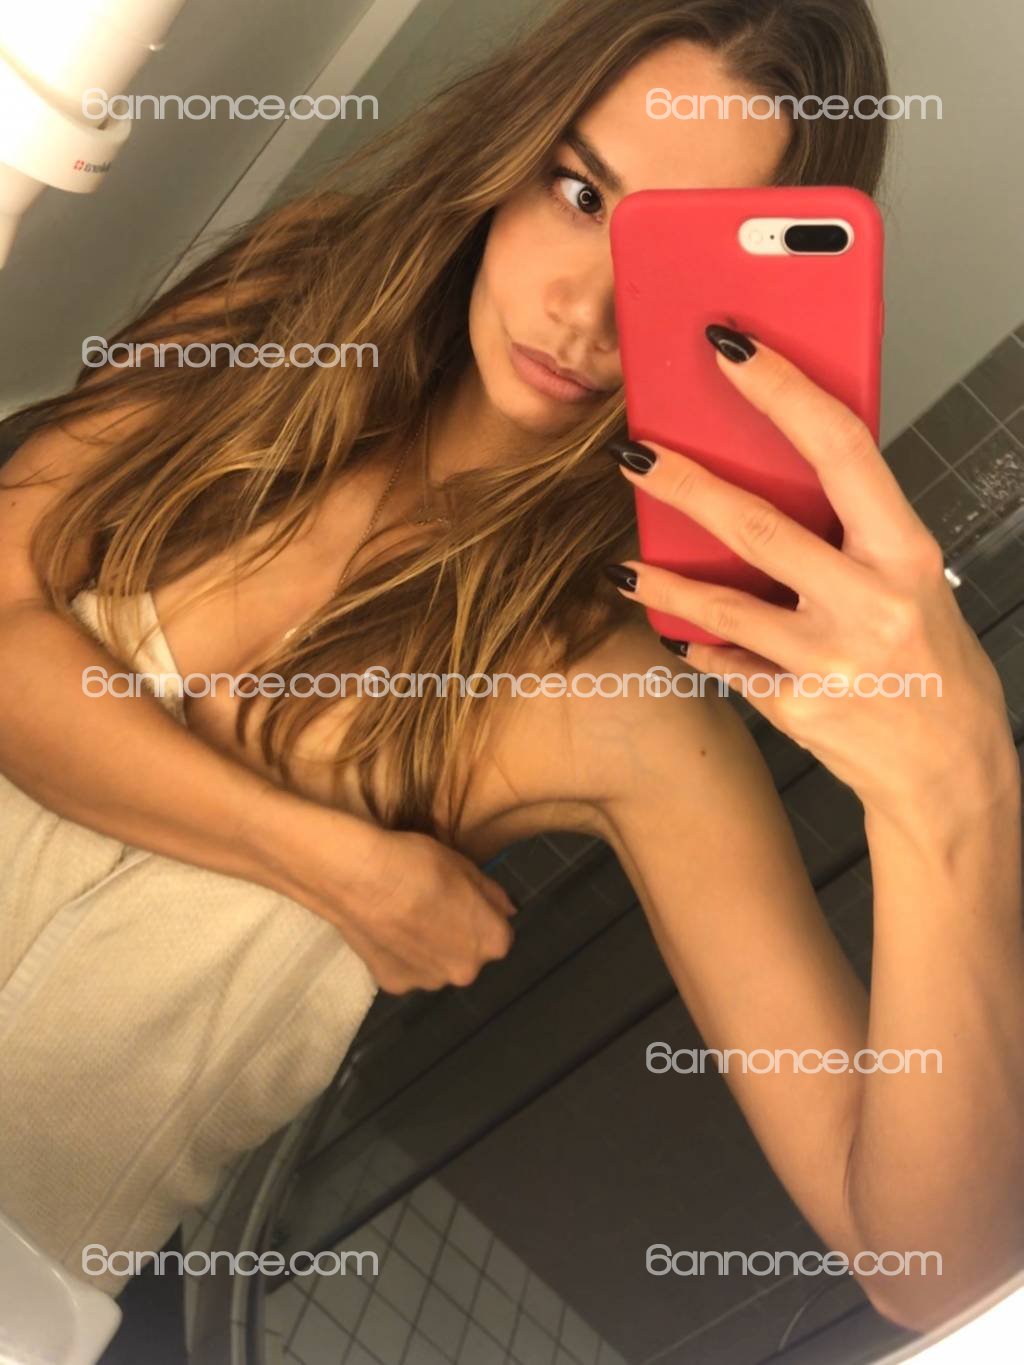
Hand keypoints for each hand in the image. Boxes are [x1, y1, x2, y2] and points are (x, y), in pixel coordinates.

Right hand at [264, 796, 516, 993]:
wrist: (360, 877)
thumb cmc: (419, 864)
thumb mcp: (464, 866)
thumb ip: (491, 894)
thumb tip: (508, 910)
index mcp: (491, 942)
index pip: (497, 933)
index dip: (478, 915)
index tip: (459, 899)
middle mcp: (465, 971)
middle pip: (467, 955)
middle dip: (455, 937)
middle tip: (429, 909)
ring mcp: (428, 983)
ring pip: (436, 966)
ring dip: (429, 950)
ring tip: (403, 920)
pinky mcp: (393, 985)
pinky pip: (405, 970)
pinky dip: (398, 956)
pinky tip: (384, 932)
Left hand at [606, 327, 1015, 825]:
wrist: (950, 773)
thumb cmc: (935, 663)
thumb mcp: (916, 584)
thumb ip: (859, 536)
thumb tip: (785, 474)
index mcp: (907, 555)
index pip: (841, 448)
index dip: (782, 390)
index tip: (729, 350)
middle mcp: (869, 604)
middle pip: (758, 525)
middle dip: (684, 482)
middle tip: (633, 452)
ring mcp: (828, 661)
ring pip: (723, 603)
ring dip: (662, 578)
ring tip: (621, 560)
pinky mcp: (795, 708)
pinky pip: (728, 662)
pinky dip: (701, 642)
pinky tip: (680, 631)